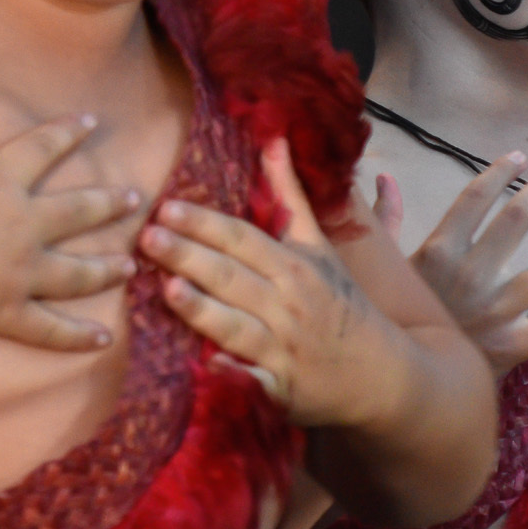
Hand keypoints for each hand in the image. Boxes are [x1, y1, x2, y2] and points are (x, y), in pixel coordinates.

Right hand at [0, 59, 138, 347]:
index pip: (42, 148)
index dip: (67, 132)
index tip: (91, 122)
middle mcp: (19, 226)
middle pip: (77, 211)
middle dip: (109, 203)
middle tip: (136, 198)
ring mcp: (16, 273)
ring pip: (76, 271)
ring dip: (106, 267)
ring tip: (130, 265)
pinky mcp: (3, 314)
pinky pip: (50, 330)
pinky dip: (78, 337)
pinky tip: (102, 339)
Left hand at [142, 139, 416, 428]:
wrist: (380, 371)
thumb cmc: (340, 303)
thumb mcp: (319, 246)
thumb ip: (290, 196)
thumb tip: (273, 141)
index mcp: (294, 266)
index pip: (243, 238)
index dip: (205, 223)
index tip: (168, 207)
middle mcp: (287, 303)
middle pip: (233, 276)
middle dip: (190, 256)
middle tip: (148, 237)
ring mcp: (282, 348)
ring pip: (237, 325)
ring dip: (202, 308)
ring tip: (166, 289)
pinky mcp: (280, 388)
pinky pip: (252, 380)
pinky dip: (230, 373)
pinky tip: (202, 364)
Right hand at [406, 155, 527, 377]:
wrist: (404, 379)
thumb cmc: (395, 318)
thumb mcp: (386, 266)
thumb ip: (385, 220)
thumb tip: (384, 177)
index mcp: (439, 254)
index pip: (474, 201)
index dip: (498, 173)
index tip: (519, 157)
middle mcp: (471, 278)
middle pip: (515, 223)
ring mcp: (496, 314)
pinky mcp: (513, 348)